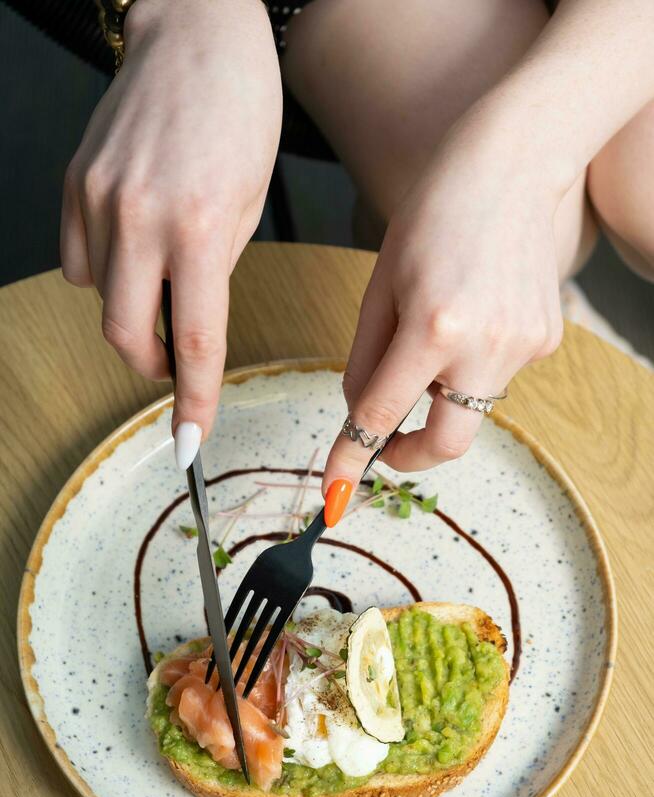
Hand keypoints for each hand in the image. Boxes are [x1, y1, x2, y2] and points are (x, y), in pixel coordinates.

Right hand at [61, 0, 281, 465]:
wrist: (197, 35)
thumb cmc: (241, 114)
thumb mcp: (252, 205)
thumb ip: (214, 270)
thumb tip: (184, 322)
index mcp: (202, 228)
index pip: (195, 342)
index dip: (193, 402)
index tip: (190, 443)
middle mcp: (140, 217)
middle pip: (126, 333)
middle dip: (151, 364)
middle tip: (174, 364)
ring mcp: (98, 198)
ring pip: (99, 297)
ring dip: (130, 311)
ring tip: (162, 279)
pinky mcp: (73, 182)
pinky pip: (75, 260)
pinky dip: (101, 272)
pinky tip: (130, 249)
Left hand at [321, 106, 563, 523]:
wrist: (512, 164)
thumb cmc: (434, 213)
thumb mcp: (381, 284)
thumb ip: (366, 359)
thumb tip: (360, 415)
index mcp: (433, 326)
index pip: (381, 415)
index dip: (351, 459)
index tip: (334, 495)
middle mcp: (486, 344)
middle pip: (446, 444)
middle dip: (409, 456)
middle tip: (386, 445)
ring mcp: (523, 345)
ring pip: (470, 406)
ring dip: (442, 392)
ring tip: (440, 327)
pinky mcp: (546, 339)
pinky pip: (497, 375)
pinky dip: (474, 362)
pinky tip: (477, 310)